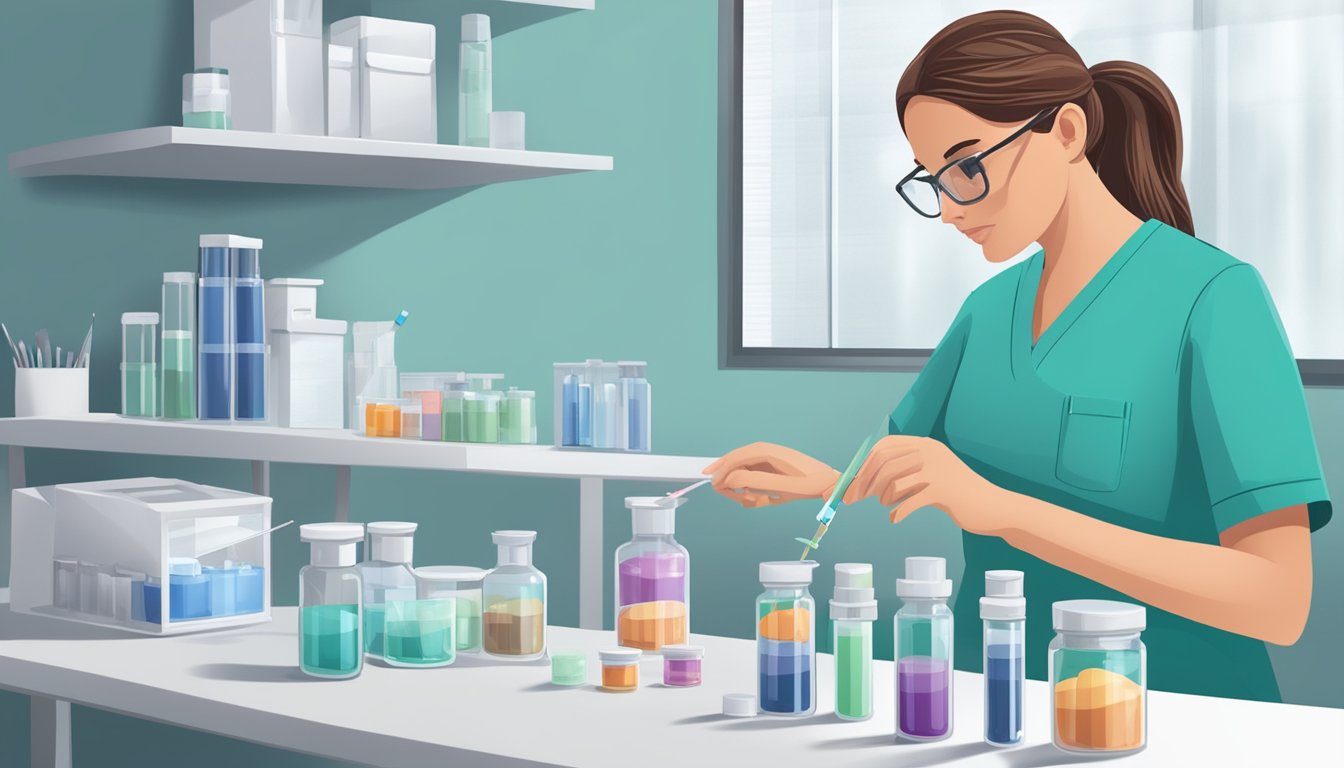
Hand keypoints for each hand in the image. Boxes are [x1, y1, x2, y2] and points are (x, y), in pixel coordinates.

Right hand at [703, 442, 840, 507]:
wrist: (831, 483)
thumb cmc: (810, 484)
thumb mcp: (781, 486)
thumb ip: (753, 481)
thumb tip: (729, 479)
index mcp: (766, 451)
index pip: (734, 458)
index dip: (721, 472)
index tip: (713, 486)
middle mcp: (765, 451)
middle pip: (735, 462)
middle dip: (730, 481)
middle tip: (734, 499)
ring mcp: (769, 458)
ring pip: (743, 470)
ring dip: (742, 487)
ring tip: (753, 502)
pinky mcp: (773, 466)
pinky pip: (753, 475)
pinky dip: (751, 488)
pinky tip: (759, 500)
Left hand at [842, 435, 1007, 534]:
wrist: (991, 506)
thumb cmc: (956, 493)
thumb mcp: (930, 474)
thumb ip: (904, 473)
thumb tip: (865, 483)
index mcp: (925, 445)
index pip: (884, 446)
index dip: (865, 464)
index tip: (853, 483)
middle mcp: (930, 452)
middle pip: (884, 463)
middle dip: (864, 482)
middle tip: (854, 499)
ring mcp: (937, 470)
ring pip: (894, 482)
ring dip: (884, 497)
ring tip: (889, 506)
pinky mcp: (944, 491)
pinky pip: (909, 502)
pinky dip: (898, 512)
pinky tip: (895, 519)